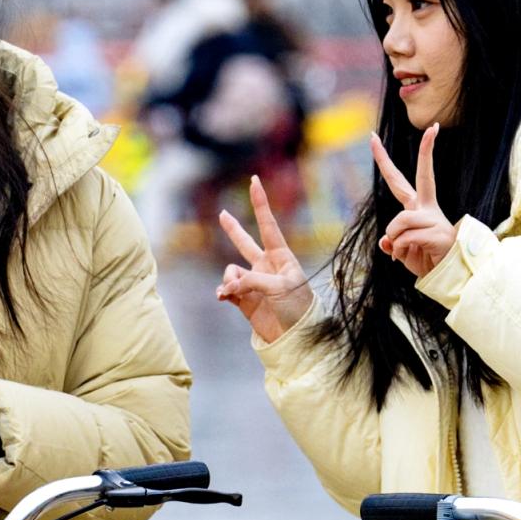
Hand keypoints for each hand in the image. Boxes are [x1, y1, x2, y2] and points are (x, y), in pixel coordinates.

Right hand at [216, 177, 312, 343]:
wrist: (296, 338)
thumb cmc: (298, 308)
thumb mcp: (280, 287)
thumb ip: (253, 280)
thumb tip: (229, 285)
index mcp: (280, 257)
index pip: (267, 224)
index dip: (260, 203)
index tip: (254, 181)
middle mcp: (265, 267)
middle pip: (245, 242)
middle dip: (233, 230)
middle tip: (222, 214)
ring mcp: (254, 283)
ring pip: (231, 271)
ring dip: (230, 279)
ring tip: (235, 291)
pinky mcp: (244, 300)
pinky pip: (226, 289)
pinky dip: (223, 291)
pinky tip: (224, 297)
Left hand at [372, 127, 458, 281]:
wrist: (451, 276)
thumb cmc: (427, 260)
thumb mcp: (403, 251)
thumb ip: (392, 242)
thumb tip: (386, 241)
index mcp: (418, 208)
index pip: (400, 181)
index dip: (385, 161)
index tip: (376, 136)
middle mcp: (426, 208)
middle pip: (417, 178)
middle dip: (425, 151)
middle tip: (416, 129)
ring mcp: (433, 219)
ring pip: (399, 221)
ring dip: (395, 239)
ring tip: (405, 251)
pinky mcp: (436, 232)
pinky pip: (404, 238)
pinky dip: (401, 251)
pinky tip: (414, 257)